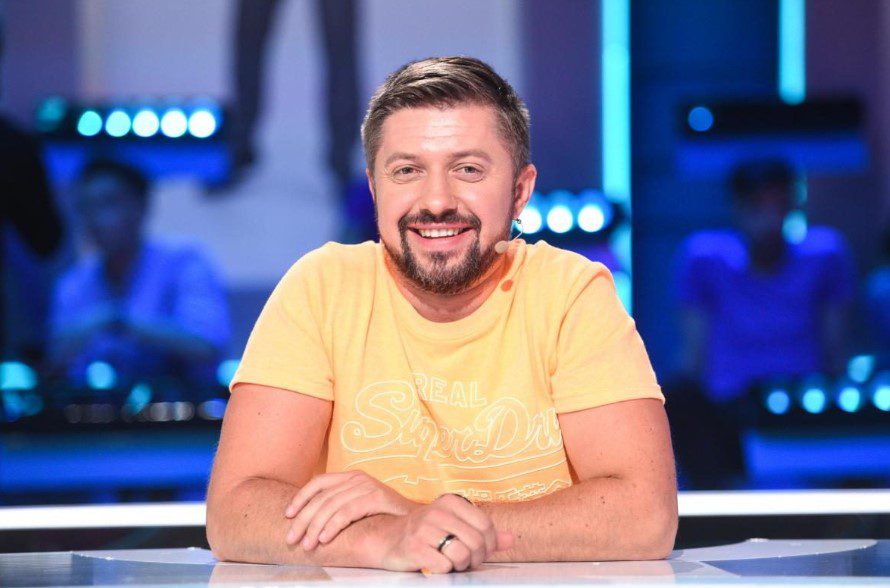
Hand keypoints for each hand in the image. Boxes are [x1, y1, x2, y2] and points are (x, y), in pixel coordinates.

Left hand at [284, 471, 416, 549]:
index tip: (287, 515)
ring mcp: (367, 486)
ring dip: (315, 527)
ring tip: (306, 545)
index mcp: (351, 476)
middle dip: (303, 519)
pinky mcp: (376, 497)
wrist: (416, 521)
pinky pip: (347, 512)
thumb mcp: (359, 506)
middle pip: (321, 497)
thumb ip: (339, 506)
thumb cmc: (385, 517)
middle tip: (291, 539)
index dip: (300, 498)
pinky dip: (333, 526)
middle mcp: (358, 477)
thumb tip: (309, 520)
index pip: (318, 482)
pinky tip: (324, 539)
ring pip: (331, 506)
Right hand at [378, 493, 513, 572]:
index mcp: (451, 502)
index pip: (486, 525)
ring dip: (460, 565)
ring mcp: (424, 528)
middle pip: (476, 542)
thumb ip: (485, 533)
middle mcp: (438, 511)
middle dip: (476, 558)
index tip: (481, 552)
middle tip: (466, 561)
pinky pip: (443, 565)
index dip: (490, 545)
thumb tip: (511, 540)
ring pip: (461, 554)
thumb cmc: (428, 534)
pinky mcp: (413, 546)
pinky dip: (443, 570)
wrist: (390, 538)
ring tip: (451, 562)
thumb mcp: (456, 527)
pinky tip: (435, 563)